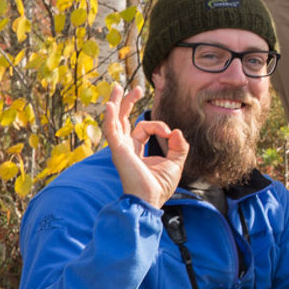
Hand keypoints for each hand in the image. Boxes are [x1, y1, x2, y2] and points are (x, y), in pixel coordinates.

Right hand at [101, 83, 188, 209]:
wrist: (150, 200)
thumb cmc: (159, 186)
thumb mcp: (175, 162)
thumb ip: (178, 146)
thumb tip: (176, 131)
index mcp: (136, 149)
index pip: (143, 128)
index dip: (157, 125)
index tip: (169, 132)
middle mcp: (125, 147)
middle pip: (123, 120)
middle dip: (127, 102)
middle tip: (134, 88)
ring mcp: (120, 148)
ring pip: (115, 121)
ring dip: (117, 104)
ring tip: (118, 88)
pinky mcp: (119, 151)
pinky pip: (111, 131)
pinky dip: (110, 117)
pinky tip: (110, 105)